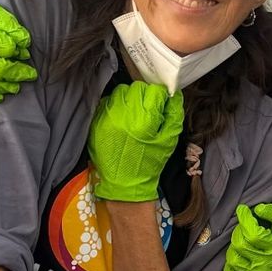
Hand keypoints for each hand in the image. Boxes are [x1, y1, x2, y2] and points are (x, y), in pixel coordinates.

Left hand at [88, 82, 183, 201]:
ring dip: (130, 99)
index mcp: (144, 120)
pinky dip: (117, 106)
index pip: (154, 91)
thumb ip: (174, 115)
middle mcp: (124, 115)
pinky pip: (108, 101)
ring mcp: (107, 117)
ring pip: (121, 92)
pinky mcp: (97, 120)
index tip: (161, 104)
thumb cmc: (149, 162)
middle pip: (136, 88)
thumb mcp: (169, 140)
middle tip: (148, 110)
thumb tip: (174, 95)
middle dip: (145, 96)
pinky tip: (122, 119)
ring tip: (134, 114)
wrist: (124, 182)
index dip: (160, 96)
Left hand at [225, 202, 271, 270]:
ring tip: (243, 244)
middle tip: (245, 229)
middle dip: (239, 232)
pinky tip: (242, 259)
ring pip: (233, 260)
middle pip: (240, 245)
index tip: (243, 211)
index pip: (253, 234)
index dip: (244, 219)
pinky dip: (232, 267)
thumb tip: (258, 209)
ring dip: (235, 249)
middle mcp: (265, 264)